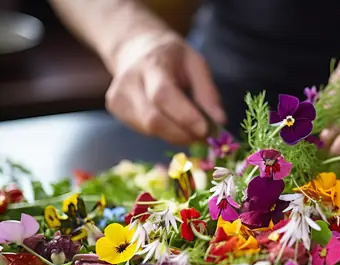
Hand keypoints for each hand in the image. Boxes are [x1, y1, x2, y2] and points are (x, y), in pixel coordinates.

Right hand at [105, 32, 225, 145]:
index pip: (163, 95)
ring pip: (149, 129)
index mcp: (151, 64)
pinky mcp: (116, 109)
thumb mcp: (196, 64)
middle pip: (154, 119)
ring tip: (192, 130)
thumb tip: (220, 122)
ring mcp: (118, 96)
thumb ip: (208, 93)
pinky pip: (144, 130)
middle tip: (205, 137)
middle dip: (183, 133)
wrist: (136, 49)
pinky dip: (164, 133)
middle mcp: (128, 81)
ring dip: (176, 136)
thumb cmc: (172, 58)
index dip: (185, 116)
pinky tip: (173, 123)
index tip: (205, 131)